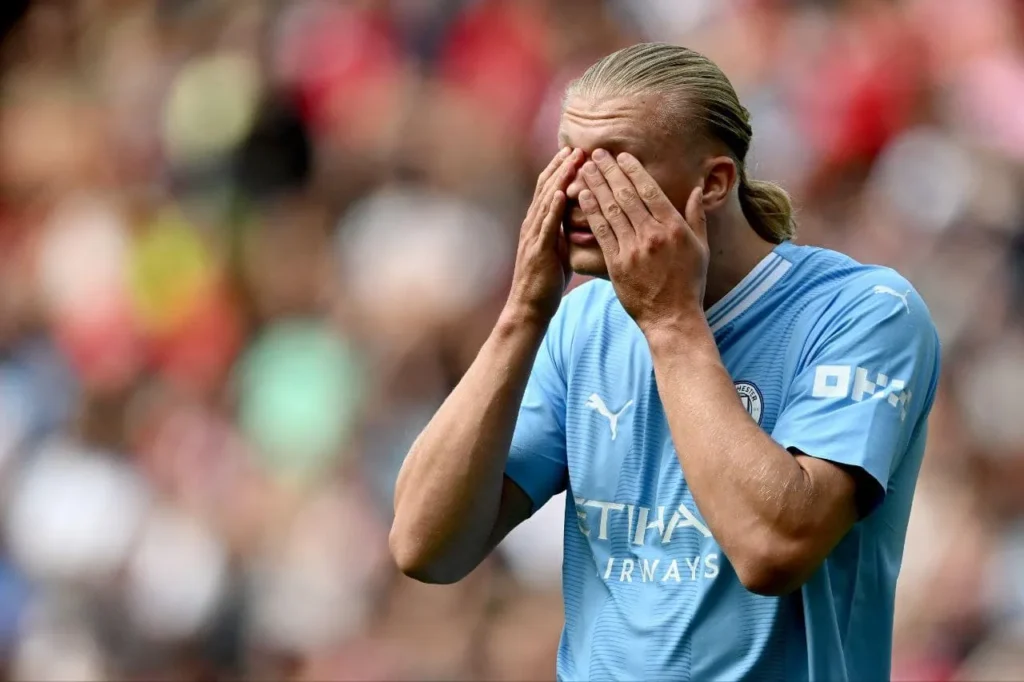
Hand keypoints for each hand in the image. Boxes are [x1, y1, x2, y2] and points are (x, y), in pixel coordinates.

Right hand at [505, 147, 581, 323]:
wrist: (529, 308)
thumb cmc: (546, 282)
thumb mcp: (558, 251)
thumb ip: (564, 232)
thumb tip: (581, 220)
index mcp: (538, 223)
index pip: (550, 189)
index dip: (562, 169)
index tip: (578, 153)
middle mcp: (532, 224)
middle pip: (547, 188)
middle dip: (563, 166)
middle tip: (579, 147)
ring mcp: (533, 236)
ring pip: (547, 200)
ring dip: (560, 179)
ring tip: (573, 161)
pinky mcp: (538, 250)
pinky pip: (546, 225)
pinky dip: (554, 207)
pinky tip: (563, 193)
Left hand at [579, 149, 708, 333]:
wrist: (672, 318)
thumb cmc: (688, 283)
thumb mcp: (700, 248)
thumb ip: (696, 216)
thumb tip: (694, 189)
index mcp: (674, 227)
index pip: (650, 190)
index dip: (633, 171)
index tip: (620, 156)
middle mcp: (653, 234)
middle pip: (627, 195)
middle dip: (609, 172)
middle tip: (596, 154)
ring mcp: (633, 249)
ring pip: (611, 210)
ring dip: (596, 186)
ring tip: (584, 170)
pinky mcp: (617, 264)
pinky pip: (601, 233)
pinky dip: (591, 212)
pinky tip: (582, 197)